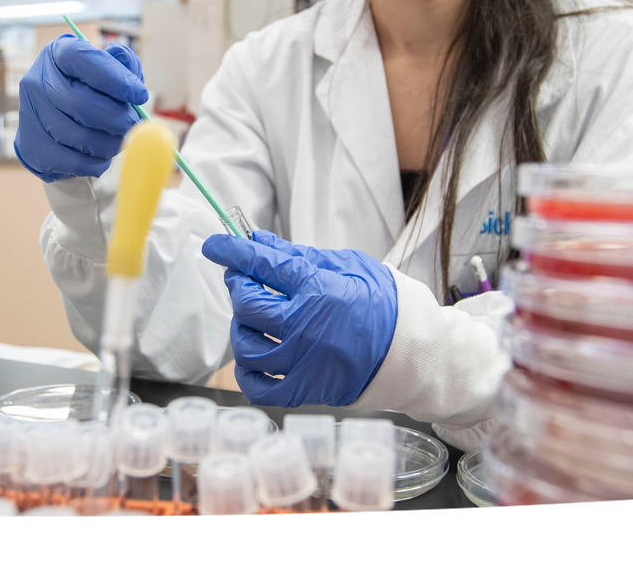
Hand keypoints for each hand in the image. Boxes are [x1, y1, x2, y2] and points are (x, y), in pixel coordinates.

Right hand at [15, 35, 147, 181]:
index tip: (139, 94)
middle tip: (134, 124)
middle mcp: (37, 81)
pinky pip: (73, 161)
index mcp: (58, 54)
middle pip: (80, 104)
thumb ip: (123, 63)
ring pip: (79, 136)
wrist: (56, 121)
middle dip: (117, 118)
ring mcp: (29, 115)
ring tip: (120, 140)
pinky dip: (97, 163)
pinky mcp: (32, 147)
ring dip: (110, 144)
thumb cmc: (90, 89)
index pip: (84, 60)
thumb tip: (128, 69)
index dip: (115, 78)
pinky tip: (103, 155)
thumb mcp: (108, 68)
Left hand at [200, 230, 398, 406]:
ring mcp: (303, 362)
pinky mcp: (305, 390)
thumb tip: (260, 241)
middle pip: (247, 304)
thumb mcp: (350, 267)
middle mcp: (305, 327)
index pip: (262, 265)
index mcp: (319, 290)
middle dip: (239, 285)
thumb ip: (300, 256)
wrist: (418, 353)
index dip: (232, 251)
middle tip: (245, 279)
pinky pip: (257, 386)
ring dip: (242, 326)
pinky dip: (247, 370)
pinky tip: (255, 355)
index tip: (215, 245)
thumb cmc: (387, 305)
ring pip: (246, 344)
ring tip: (254, 317)